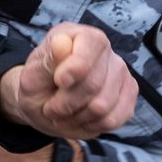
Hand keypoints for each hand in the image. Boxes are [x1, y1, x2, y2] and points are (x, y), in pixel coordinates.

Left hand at [0, 22, 137, 138]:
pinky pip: (114, 119)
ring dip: (76, 118)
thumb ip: (48, 60)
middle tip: (51, 108)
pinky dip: (91, 126)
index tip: (59, 81)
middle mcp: (104, 49)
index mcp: (79, 35)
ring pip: (103, 106)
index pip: (90, 46)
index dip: (75, 68)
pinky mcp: (128, 93)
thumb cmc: (39, 86)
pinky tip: (80, 120)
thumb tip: (62, 43)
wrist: (45, 105)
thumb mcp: (32, 74)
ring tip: (63, 115)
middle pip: (93, 84)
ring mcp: (120, 71)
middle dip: (66, 104)